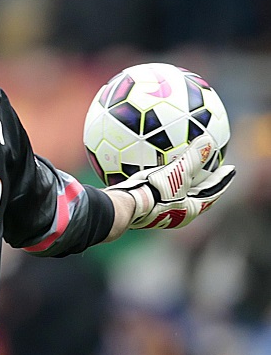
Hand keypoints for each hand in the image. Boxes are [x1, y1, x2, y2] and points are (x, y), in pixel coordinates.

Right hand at [111, 136, 235, 228]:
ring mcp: (159, 212)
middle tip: (210, 169)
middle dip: (203, 182)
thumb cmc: (154, 193)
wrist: (123, 207)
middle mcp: (177, 213)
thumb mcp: (177, 173)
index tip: (230, 169)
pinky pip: (157, 191)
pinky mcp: (144, 207)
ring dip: (180, 182)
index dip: (222, 179)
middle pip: (196, 194)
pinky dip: (160, 180)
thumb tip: (208, 140)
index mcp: (190, 209)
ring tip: (181, 169)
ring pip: (176, 194)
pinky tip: (151, 170)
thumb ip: (192, 158)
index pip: (212, 192)